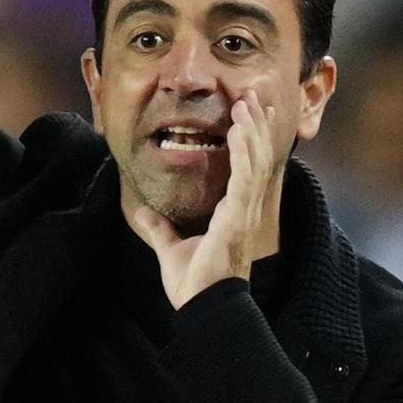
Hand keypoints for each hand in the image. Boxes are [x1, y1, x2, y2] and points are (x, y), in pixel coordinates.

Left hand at [130, 88, 277, 309]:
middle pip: (257, 156)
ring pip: (255, 159)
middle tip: (255, 94)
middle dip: (257, 123)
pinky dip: (244, 150)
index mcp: (235, 214)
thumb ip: (161, 230)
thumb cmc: (194, 285)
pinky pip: (245, 176)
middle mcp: (245, 209)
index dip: (251, 138)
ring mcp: (244, 212)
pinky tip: (239, 128)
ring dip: (253, 128)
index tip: (249, 112)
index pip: (248, 166)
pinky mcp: (237, 217)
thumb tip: (145, 215)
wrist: (201, 308)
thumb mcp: (172, 250)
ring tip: (248, 101)